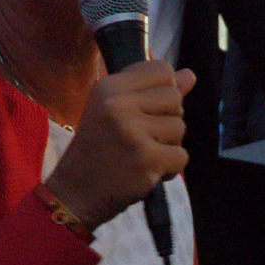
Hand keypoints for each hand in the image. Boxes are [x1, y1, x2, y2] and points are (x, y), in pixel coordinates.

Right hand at [44, 62, 195, 229]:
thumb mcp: (116, 111)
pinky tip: (145, 171)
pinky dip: (169, 169)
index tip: (144, 110)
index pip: (163, 70)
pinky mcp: (146, 159)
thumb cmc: (98, 149)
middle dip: (166, 120)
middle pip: (175, 98)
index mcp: (109, 87)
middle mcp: (119, 104)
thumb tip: (190, 74)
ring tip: (139, 155)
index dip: (163, 91)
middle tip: (139, 138)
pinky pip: (181, 156)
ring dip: (167, 146)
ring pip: (180, 128)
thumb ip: (153, 91)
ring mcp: (133, 132)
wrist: (74, 193)